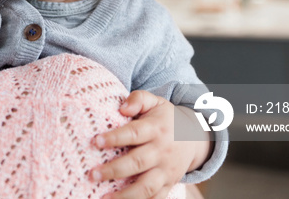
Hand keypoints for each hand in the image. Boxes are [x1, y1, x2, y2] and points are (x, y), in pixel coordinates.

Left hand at [90, 90, 205, 198]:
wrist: (194, 136)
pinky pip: (156, 198)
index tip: (95, 141)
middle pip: (138, 163)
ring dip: (125, 195)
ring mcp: (166, 170)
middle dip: (114, 170)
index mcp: (156, 129)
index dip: (115, 138)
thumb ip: (138, 99)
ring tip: (103, 197)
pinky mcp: (169, 184)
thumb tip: (123, 108)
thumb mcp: (155, 101)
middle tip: (93, 174)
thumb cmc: (165, 117)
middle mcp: (162, 151)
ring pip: (147, 186)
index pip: (134, 134)